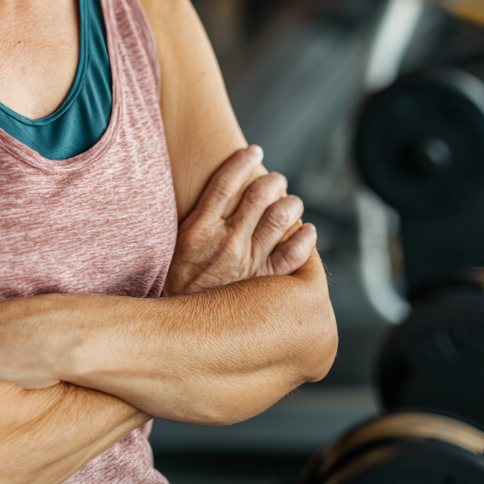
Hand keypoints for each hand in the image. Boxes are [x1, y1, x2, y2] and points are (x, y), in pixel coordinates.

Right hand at [163, 145, 315, 296]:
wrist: (182, 333)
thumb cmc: (176, 287)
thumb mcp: (174, 249)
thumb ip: (194, 221)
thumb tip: (211, 196)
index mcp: (198, 229)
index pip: (224, 183)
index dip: (242, 161)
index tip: (254, 150)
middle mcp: (226, 241)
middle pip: (257, 195)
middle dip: (272, 181)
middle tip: (277, 179)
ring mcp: (247, 262)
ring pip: (279, 219)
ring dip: (291, 204)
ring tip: (292, 201)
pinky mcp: (265, 283)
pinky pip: (294, 255)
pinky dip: (305, 239)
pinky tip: (308, 232)